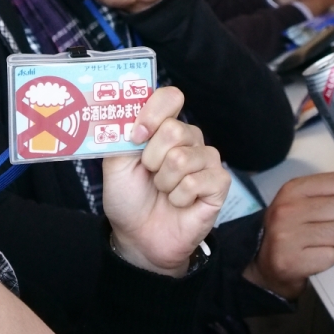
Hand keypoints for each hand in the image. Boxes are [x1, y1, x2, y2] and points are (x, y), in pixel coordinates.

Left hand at [102, 86, 229, 275]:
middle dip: (152, 158)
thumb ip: (120, 134)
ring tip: (163, 190)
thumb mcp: (114, 162)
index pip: (170, 97)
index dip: (152, 113)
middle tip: (149, 174)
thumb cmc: (129, 196)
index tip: (136, 136)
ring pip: (183, 158)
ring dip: (164, 181)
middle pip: (174, 130)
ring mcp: (206, 159)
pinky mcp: (219, 183)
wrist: (138, 236)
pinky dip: (179, 197)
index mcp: (164, 125)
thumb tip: (127, 111)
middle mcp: (189, 137)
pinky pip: (196, 182)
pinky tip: (178, 202)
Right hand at [243, 172, 333, 299]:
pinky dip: (330, 259)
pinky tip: (317, 257)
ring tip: (325, 243)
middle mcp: (288, 208)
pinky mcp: (291, 260)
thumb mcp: (307, 202)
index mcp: (293, 188)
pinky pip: (331, 256)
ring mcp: (287, 234)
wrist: (263, 264)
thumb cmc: (291, 230)